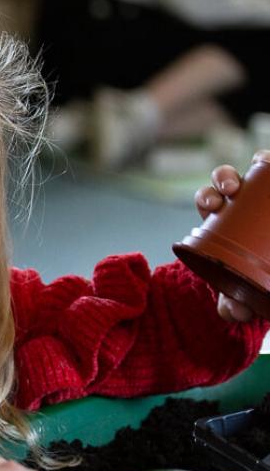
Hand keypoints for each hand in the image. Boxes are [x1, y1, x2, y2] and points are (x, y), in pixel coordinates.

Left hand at [196, 155, 265, 321]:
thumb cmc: (254, 273)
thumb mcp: (243, 287)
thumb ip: (234, 302)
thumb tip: (232, 311)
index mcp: (220, 216)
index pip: (208, 199)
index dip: (207, 196)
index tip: (212, 205)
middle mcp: (240, 198)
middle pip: (227, 178)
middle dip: (225, 178)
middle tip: (231, 191)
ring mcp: (261, 188)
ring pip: (258, 163)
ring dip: (259, 160)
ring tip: (262, 164)